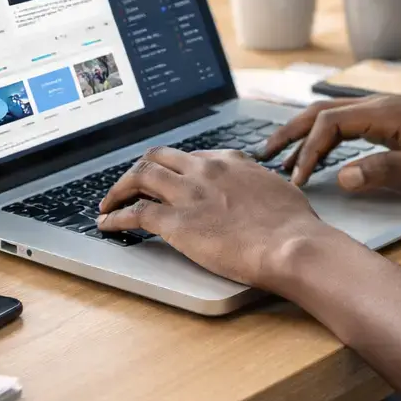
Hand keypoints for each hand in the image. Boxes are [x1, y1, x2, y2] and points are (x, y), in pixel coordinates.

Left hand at [96, 146, 334, 288]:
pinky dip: (115, 217)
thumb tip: (260, 190)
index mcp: (230, 162)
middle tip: (130, 186)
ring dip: (119, 189)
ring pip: (139, 177)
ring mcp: (188, 193)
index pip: (190, 157)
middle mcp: (205, 170)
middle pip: (158, 157)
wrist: (290, 244)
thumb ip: (259, 184)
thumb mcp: (277, 189)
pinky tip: (107, 224)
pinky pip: (135, 213)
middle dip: (139, 171)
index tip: (166, 179)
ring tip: (108, 203)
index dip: (172, 169)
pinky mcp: (176, 222)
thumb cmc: (293, 225)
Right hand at [260, 96, 400, 191]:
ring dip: (302, 133)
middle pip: (320, 112)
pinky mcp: (384, 121)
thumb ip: (384, 169)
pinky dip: (320, 135)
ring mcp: (380, 111)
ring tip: (279, 155)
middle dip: (290, 133)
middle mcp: (377, 105)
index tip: (297, 179)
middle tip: (264, 156)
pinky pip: (342, 123)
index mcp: (384, 112)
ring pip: (329, 116)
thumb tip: (341, 176)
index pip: (330, 124)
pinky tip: (314, 152)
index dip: (308, 150)